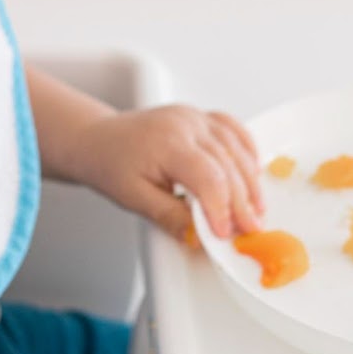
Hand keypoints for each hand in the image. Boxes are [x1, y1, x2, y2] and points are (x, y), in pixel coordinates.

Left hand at [67, 105, 263, 244]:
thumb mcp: (134, 198)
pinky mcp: (199, 117)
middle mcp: (185, 124)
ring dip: (250, 180)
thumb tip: (197, 235)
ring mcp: (194, 117)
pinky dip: (247, 151)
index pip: (208, 177)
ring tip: (255, 209)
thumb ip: (169, 216)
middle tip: (249, 229)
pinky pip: (232, 129)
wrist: (97, 139)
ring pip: (235, 148)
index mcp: (167, 143)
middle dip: (242, 202)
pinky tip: (253, 172)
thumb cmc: (111, 164)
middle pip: (227, 165)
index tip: (225, 233)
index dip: (221, 208)